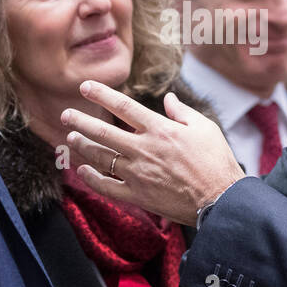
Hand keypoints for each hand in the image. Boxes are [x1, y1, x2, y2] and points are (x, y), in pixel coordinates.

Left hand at [62, 81, 244, 224]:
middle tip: (66, 114)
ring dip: (82, 146)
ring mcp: (137, 174)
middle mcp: (143, 149)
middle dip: (80, 121)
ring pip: (100, 157)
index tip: (84, 87)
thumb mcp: (205, 127)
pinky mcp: (137, 195)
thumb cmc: (216, 161)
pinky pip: (106, 186)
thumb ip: (182, 111)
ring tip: (71, 138)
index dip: (101, 95)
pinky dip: (91, 177)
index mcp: (159, 129)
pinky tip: (82, 169)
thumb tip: (168, 98)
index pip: (122, 107)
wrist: (220, 199)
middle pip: (102, 132)